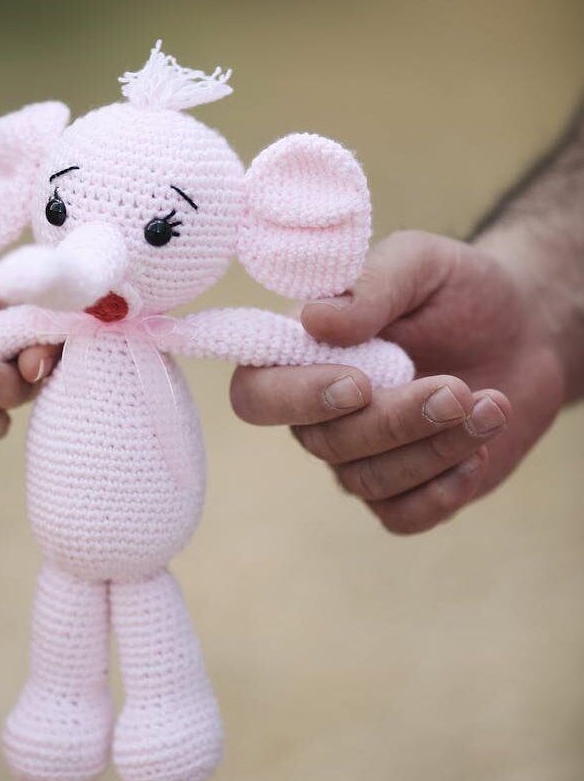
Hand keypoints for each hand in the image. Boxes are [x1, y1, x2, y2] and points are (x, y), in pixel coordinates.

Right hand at [230, 230, 566, 532]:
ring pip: (367, 481)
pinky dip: (442, 492)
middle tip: (457, 389)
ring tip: (490, 405)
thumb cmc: (459, 290)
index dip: (296, 400)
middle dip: (394, 421)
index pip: (256, 395)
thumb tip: (313, 320)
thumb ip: (370, 286)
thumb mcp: (420, 263)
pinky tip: (479, 451)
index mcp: (302, 356)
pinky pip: (401, 517)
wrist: (523, 330)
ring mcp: (359, 456)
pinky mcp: (404, 489)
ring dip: (434, 449)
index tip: (361, 384)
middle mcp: (319, 414)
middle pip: (323, 443)